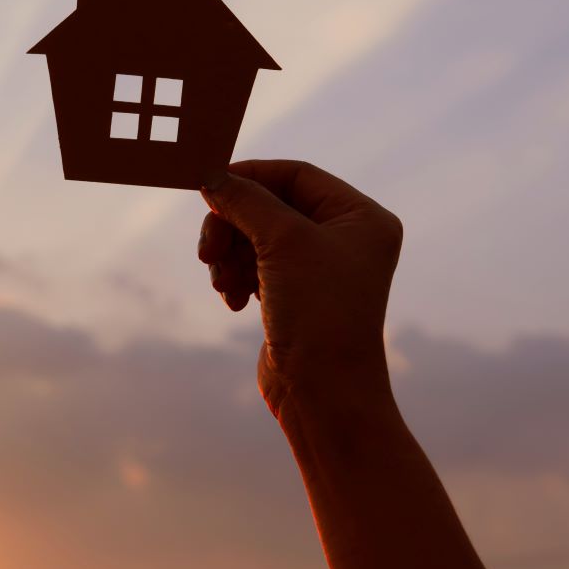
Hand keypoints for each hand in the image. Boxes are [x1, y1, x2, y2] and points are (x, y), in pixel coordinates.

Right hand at [197, 160, 402, 418]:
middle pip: (269, 206)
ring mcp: (319, 268)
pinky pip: (254, 266)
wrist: (324, 393)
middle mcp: (344, 238)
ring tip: (222, 284)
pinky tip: (231, 301)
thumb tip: (213, 178)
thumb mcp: (283, 242)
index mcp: (360, 217)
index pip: (296, 174)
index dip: (249, 177)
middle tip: (208, 251)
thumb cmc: (319, 313)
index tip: (209, 188)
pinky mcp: (295, 294)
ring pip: (255, 237)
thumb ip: (245, 201)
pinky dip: (235, 277)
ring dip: (230, 256)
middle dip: (233, 226)